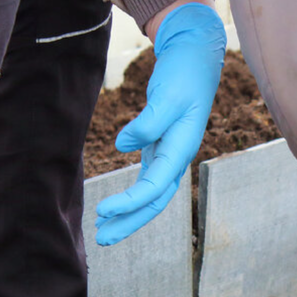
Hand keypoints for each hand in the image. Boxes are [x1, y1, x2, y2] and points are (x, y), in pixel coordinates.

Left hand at [95, 2, 225, 245]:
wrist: (195, 57)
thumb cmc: (183, 74)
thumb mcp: (167, 95)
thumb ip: (147, 123)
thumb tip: (122, 146)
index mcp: (182, 149)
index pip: (154, 187)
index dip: (129, 203)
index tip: (102, 211)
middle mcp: (177, 158)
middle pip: (154, 202)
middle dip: (129, 222)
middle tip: (101, 239)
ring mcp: (169, 155)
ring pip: (150, 195)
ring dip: (128, 214)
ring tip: (103, 228)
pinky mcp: (160, 148)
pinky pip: (146, 181)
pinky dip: (130, 196)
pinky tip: (112, 205)